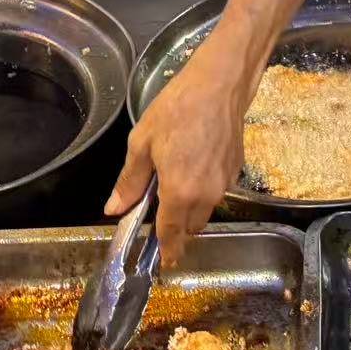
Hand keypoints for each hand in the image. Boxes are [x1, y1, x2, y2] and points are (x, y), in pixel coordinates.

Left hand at [104, 66, 243, 267]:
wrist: (218, 87)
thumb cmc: (176, 110)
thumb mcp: (141, 144)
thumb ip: (129, 182)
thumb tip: (114, 209)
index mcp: (179, 192)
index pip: (170, 233)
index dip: (166, 251)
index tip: (164, 263)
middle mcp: (205, 196)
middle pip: (190, 227)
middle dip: (176, 228)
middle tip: (158, 212)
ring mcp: (224, 185)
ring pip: (205, 212)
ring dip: (190, 210)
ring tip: (174, 183)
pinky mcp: (236, 172)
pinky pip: (217, 193)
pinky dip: (204, 191)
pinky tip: (192, 167)